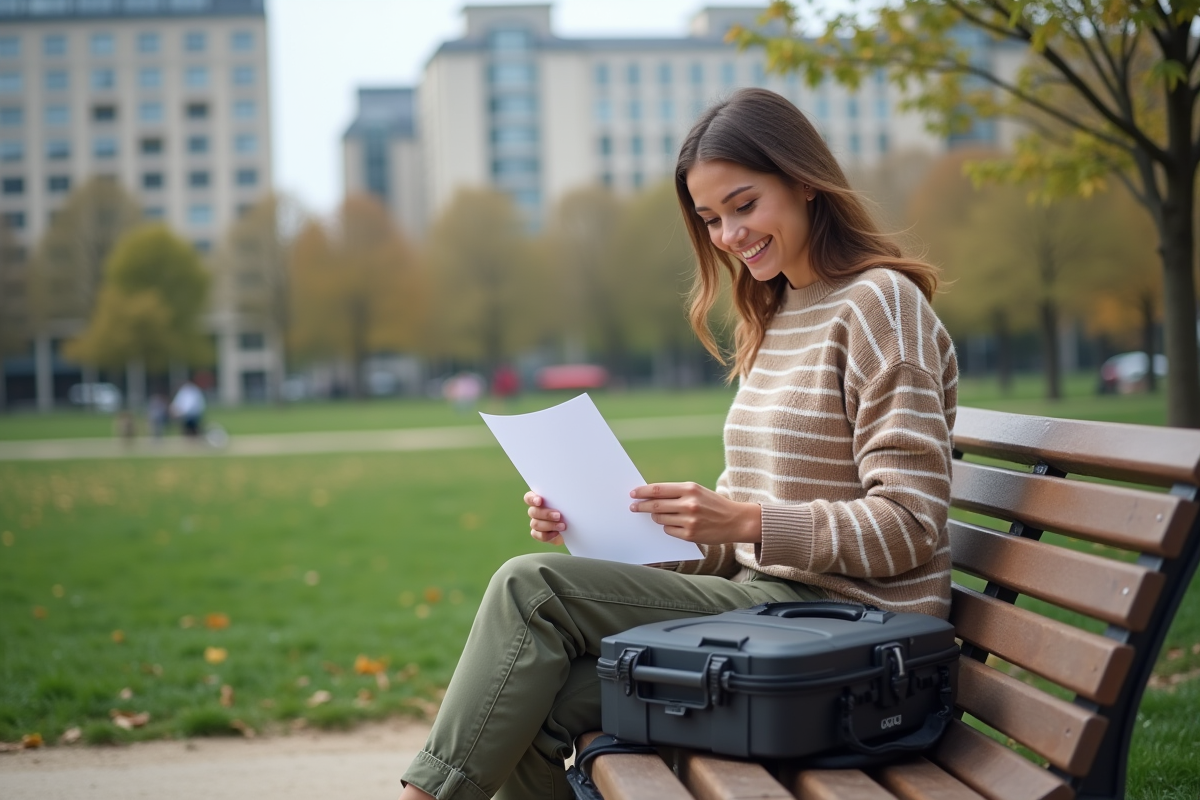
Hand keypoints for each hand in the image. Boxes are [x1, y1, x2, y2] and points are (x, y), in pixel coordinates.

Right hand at [525, 491, 565, 545]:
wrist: (574, 527)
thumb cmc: (570, 510)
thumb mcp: (568, 503)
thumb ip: (562, 499)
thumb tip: (567, 496)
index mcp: (539, 500)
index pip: (529, 498)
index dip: (532, 499)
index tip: (540, 500)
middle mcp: (535, 511)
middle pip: (532, 512)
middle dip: (546, 514)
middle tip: (559, 516)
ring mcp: (536, 523)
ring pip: (535, 524)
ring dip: (549, 525)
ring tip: (562, 526)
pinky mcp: (538, 534)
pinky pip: (538, 535)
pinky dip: (547, 535)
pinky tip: (557, 533)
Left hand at [630, 483, 761, 545]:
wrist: (736, 521)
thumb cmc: (714, 504)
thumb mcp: (698, 491)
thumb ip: (677, 493)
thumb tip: (651, 496)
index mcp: (690, 489)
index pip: (659, 489)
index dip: (643, 492)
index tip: (633, 493)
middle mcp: (689, 504)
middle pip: (655, 505)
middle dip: (641, 506)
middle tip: (633, 507)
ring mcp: (689, 520)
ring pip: (660, 519)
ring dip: (656, 517)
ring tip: (658, 515)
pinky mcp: (690, 535)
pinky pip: (668, 531)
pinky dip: (668, 527)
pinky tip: (673, 524)